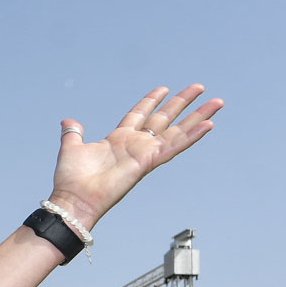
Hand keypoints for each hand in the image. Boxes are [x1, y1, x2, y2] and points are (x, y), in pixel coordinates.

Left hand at [45, 85, 220, 228]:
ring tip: (217, 102)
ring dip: (198, 116)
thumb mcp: (71, 148)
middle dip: (182, 102)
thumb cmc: (71, 180)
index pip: (139, 115)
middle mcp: (135, 145)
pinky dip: (192, 135)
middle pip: (164, 118)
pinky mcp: (149, 162)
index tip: (163, 88)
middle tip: (199, 87)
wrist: (74, 199)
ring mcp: (144, 153)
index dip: (151, 101)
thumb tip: (68, 122)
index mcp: (118, 139)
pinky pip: (175, 146)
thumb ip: (73, 134)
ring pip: (178, 131)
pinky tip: (209, 123)